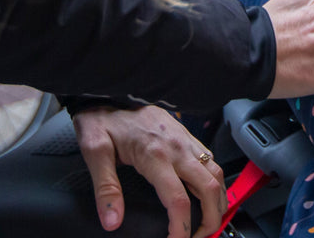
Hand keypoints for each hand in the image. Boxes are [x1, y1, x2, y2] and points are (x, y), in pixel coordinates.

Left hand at [73, 105, 225, 237]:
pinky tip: (207, 194)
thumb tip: (112, 221)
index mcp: (155, 155)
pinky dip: (215, 183)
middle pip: (210, 189)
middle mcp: (177, 147)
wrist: (111, 89)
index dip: (180, 229)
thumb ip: (105, 189)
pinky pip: (211, 161)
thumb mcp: (95, 151)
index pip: (178, 200)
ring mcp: (185, 140)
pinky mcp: (187, 135)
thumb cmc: (102, 117)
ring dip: (218, 201)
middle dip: (211, 220)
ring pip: (217, 174)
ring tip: (207, 222)